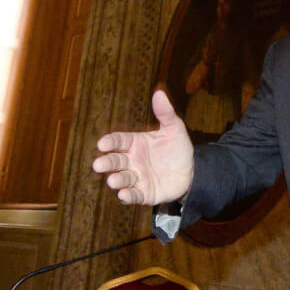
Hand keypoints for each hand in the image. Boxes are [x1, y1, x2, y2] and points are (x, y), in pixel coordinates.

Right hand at [92, 89, 194, 205]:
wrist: (191, 172)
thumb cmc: (177, 148)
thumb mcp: (174, 129)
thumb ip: (165, 113)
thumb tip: (160, 93)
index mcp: (135, 143)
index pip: (119, 141)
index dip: (110, 142)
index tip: (102, 143)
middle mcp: (132, 161)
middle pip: (115, 161)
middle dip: (106, 163)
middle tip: (98, 165)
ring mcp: (137, 178)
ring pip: (122, 179)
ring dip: (116, 180)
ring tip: (112, 181)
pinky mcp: (144, 194)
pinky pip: (134, 195)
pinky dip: (128, 196)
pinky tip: (124, 195)